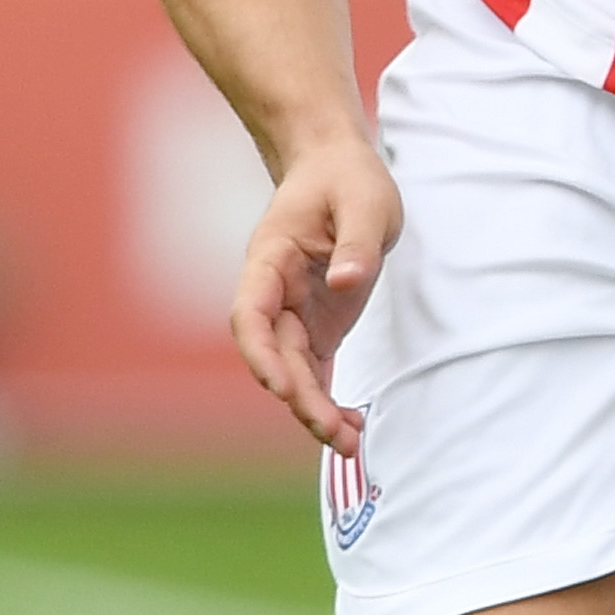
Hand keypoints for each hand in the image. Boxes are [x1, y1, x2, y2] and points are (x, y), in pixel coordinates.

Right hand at [234, 136, 401, 454]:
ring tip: (348, 444)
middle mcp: (273, 294)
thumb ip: (356, 244)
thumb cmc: (347, 180)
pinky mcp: (318, 325)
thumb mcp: (363, 202)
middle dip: (300, 398)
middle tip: (334, 434)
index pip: (251, 315)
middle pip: (276, 356)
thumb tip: (346, 284)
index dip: (261, 354)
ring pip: (294, 371)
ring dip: (314, 409)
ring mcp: (293, 313)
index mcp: (269, 260)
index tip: (280, 386)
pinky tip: (350, 429)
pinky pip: (315, 370)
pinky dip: (328, 399)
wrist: (338, 169)